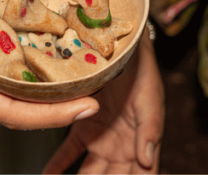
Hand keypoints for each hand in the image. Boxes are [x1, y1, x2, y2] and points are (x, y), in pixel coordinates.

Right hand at [0, 0, 98, 128]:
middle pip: (26, 92)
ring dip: (53, 63)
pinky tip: (62, 19)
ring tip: (92, 55)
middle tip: (104, 82)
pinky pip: (13, 31)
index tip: (89, 107)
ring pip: (23, 63)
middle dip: (64, 94)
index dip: (52, 114)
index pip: (13, 110)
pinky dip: (35, 30)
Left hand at [43, 31, 164, 173]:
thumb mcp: (151, 99)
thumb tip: (148, 160)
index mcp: (141, 143)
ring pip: (89, 173)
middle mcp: (121, 146)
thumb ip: (150, 130)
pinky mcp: (81, 127)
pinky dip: (56, 168)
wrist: (120, 45)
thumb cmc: (142, 70)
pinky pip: (67, 154)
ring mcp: (100, 138)